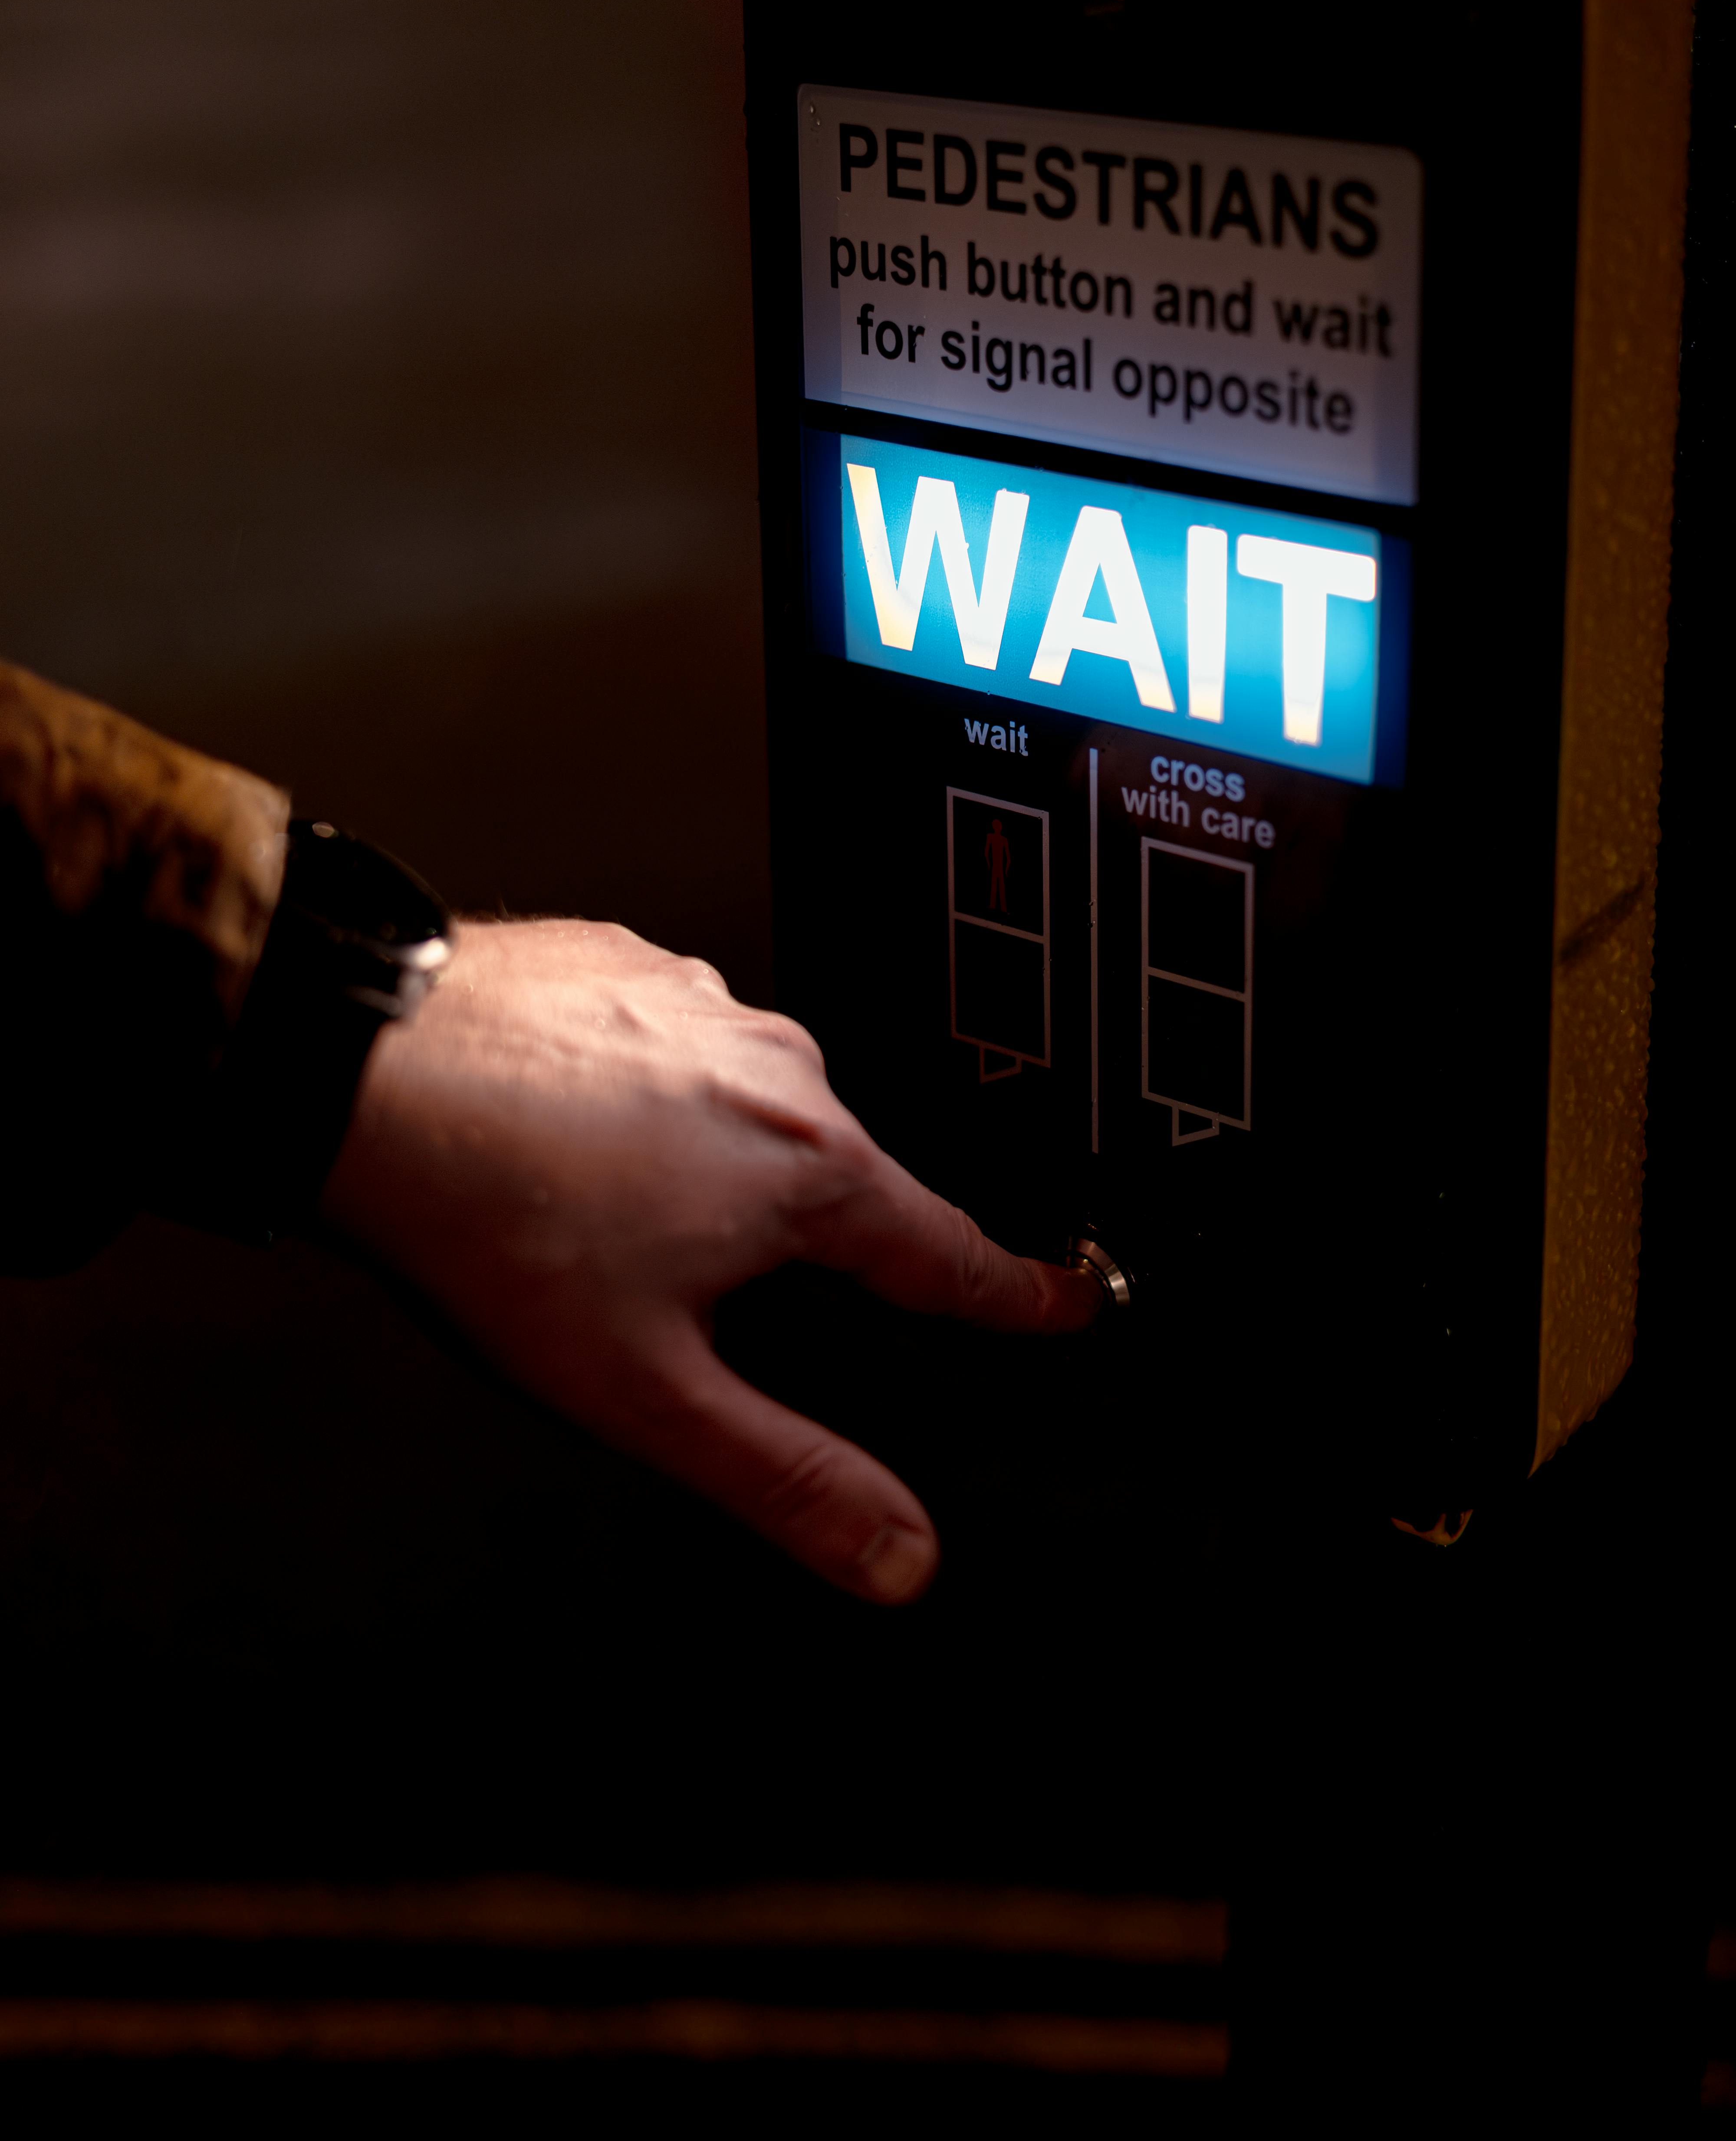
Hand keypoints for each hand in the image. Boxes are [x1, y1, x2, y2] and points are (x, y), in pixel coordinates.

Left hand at [319, 920, 1097, 1602]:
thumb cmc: (487, 1217)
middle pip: (838, 1179)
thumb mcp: (647, 1389)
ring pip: (751, 1105)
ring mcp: (703, 1000)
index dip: (1016, 1293)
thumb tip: (897, 1552)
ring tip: (601, 1215)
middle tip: (702, 1289)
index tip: (1068, 1298)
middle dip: (806, 1240)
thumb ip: (785, 1476)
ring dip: (710, 1161)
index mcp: (808, 1169)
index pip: (949, 1254)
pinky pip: (675, 1043)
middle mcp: (778, 1066)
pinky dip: (644, 1093)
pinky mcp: (631, 961)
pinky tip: (566, 1137)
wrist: (356, 1067)